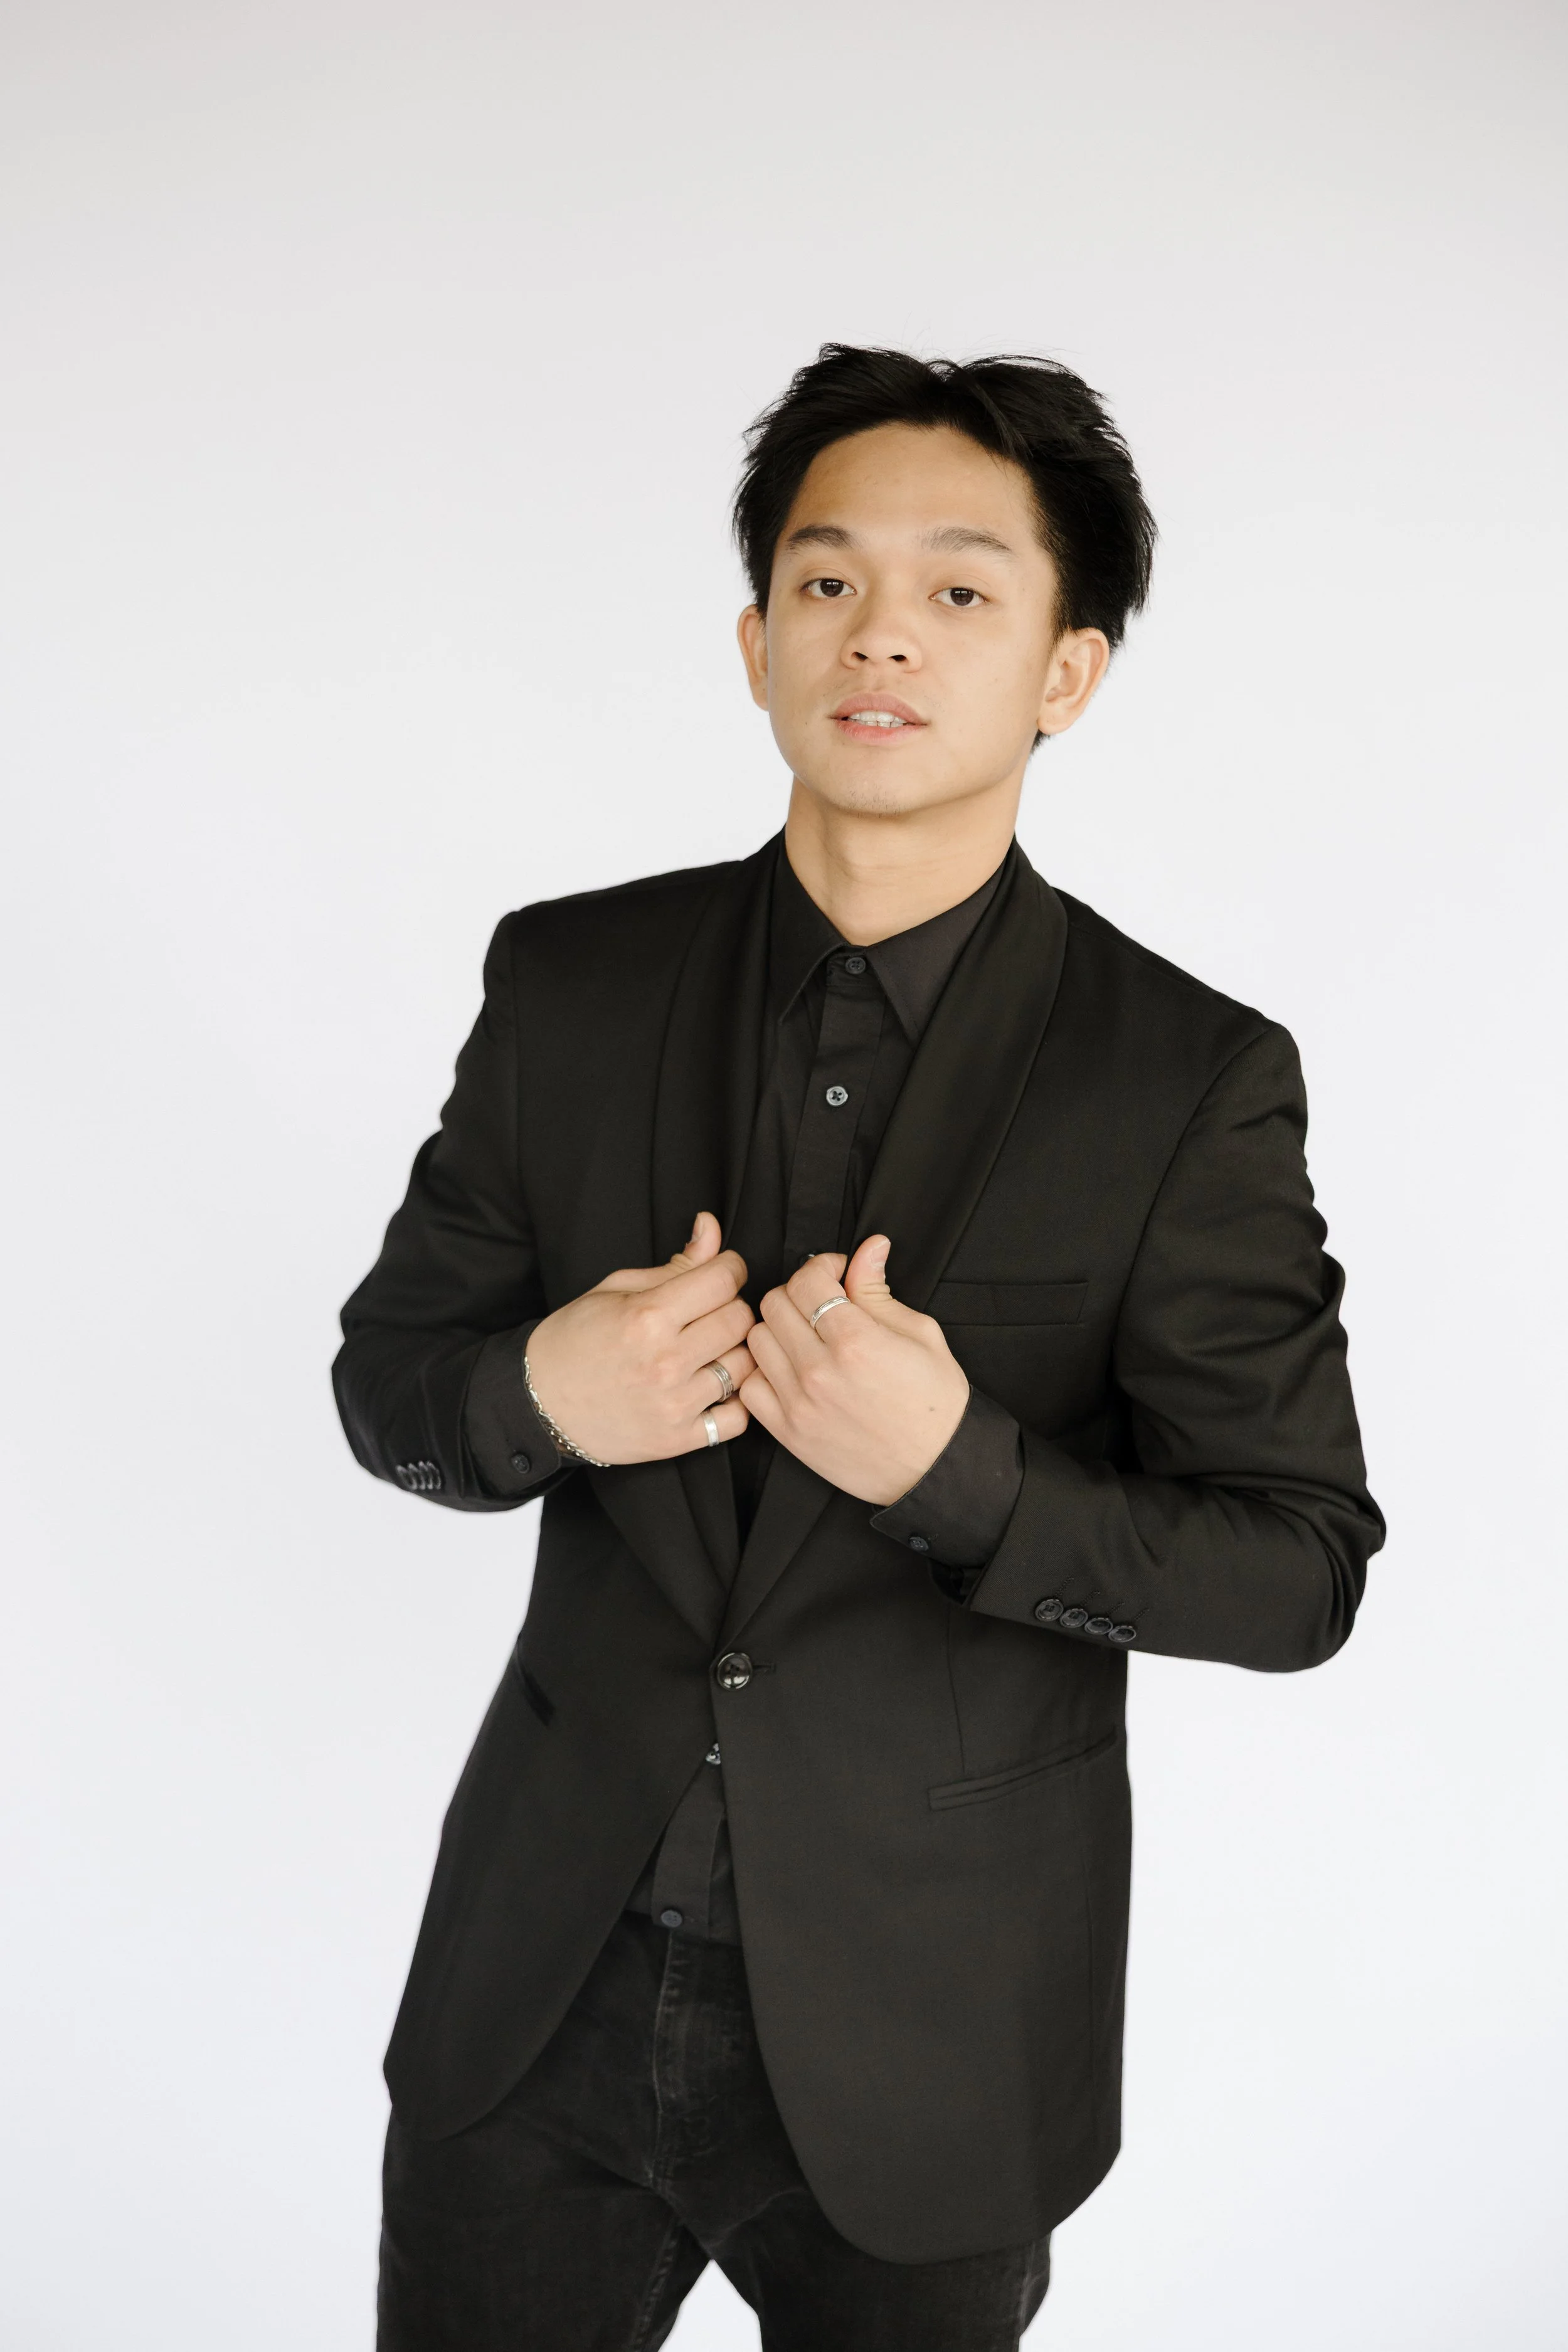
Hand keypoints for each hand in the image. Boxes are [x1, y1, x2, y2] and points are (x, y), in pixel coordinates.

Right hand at [524, 1212, 754, 1464]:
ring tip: (710, 1350)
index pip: (724, 1281)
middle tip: (711, 1312)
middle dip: (732, 1307)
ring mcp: (673, 1404)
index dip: (731, 1268)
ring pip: (745, 1367)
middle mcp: (664, 1362)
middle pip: (740, 1321)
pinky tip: (712, 1388)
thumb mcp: (616, 1289)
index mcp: (647, 1317)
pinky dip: (733, 1402)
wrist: (538, 1403)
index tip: (724, 1272)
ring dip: (734, 1353)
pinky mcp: (676, 1439)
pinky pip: (738, 1418)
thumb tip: (711, 1227)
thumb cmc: (575, 1340)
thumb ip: (675, 1264)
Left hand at [739, 1236, 968, 1505]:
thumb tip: (869, 1248)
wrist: (936, 1469)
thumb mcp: (920, 1335)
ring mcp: (799, 1403)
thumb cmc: (936, 1403)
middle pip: (774, 1303)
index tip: (836, 1274)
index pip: (807, 1279)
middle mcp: (820, 1371)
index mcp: (856, 1340)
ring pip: (756, 1340)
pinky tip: (790, 1371)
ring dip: (777, 1330)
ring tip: (805, 1337)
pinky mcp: (788, 1432)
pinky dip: (764, 1372)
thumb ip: (879, 1291)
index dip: (821, 1266)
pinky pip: (750, 1387)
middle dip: (797, 1293)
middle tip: (821, 1303)